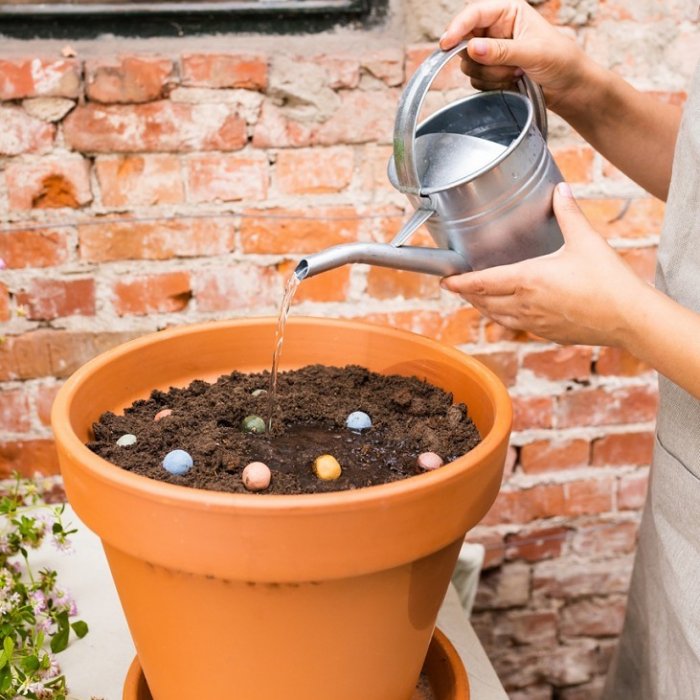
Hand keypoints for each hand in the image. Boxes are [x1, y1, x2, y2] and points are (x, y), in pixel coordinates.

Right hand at [439, 0, 588, 111]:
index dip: (458, 27)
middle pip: (466, 41)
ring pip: (470, 64)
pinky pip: (476, 79)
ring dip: (490, 75)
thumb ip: (501, 51)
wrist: (569, 87)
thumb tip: (471, 48)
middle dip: (481, 60)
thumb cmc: (561, 61)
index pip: (474, 13)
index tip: (446, 44)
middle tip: (506, 67)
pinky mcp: (491, 70)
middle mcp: (496, 28)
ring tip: (516, 75)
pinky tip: (512, 83)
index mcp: (508, 11)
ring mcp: (492, 50)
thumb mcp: (533, 52)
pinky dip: (491, 85)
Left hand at [440, 183, 651, 346]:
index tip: (444, 281)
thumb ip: (568, 213)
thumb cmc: (607, 280)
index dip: (459, 283)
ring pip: (497, 317)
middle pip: (483, 302)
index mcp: (528, 280)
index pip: (481, 283)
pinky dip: (503, 319)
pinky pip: (515, 327)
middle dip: (467, 295)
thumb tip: (560, 190)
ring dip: (483, 308)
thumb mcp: (585, 241)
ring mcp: (534, 323)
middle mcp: (525, 304)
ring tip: (476, 299)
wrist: (628, 318)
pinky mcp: (547, 334)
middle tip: (457, 287)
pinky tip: (507, 314)